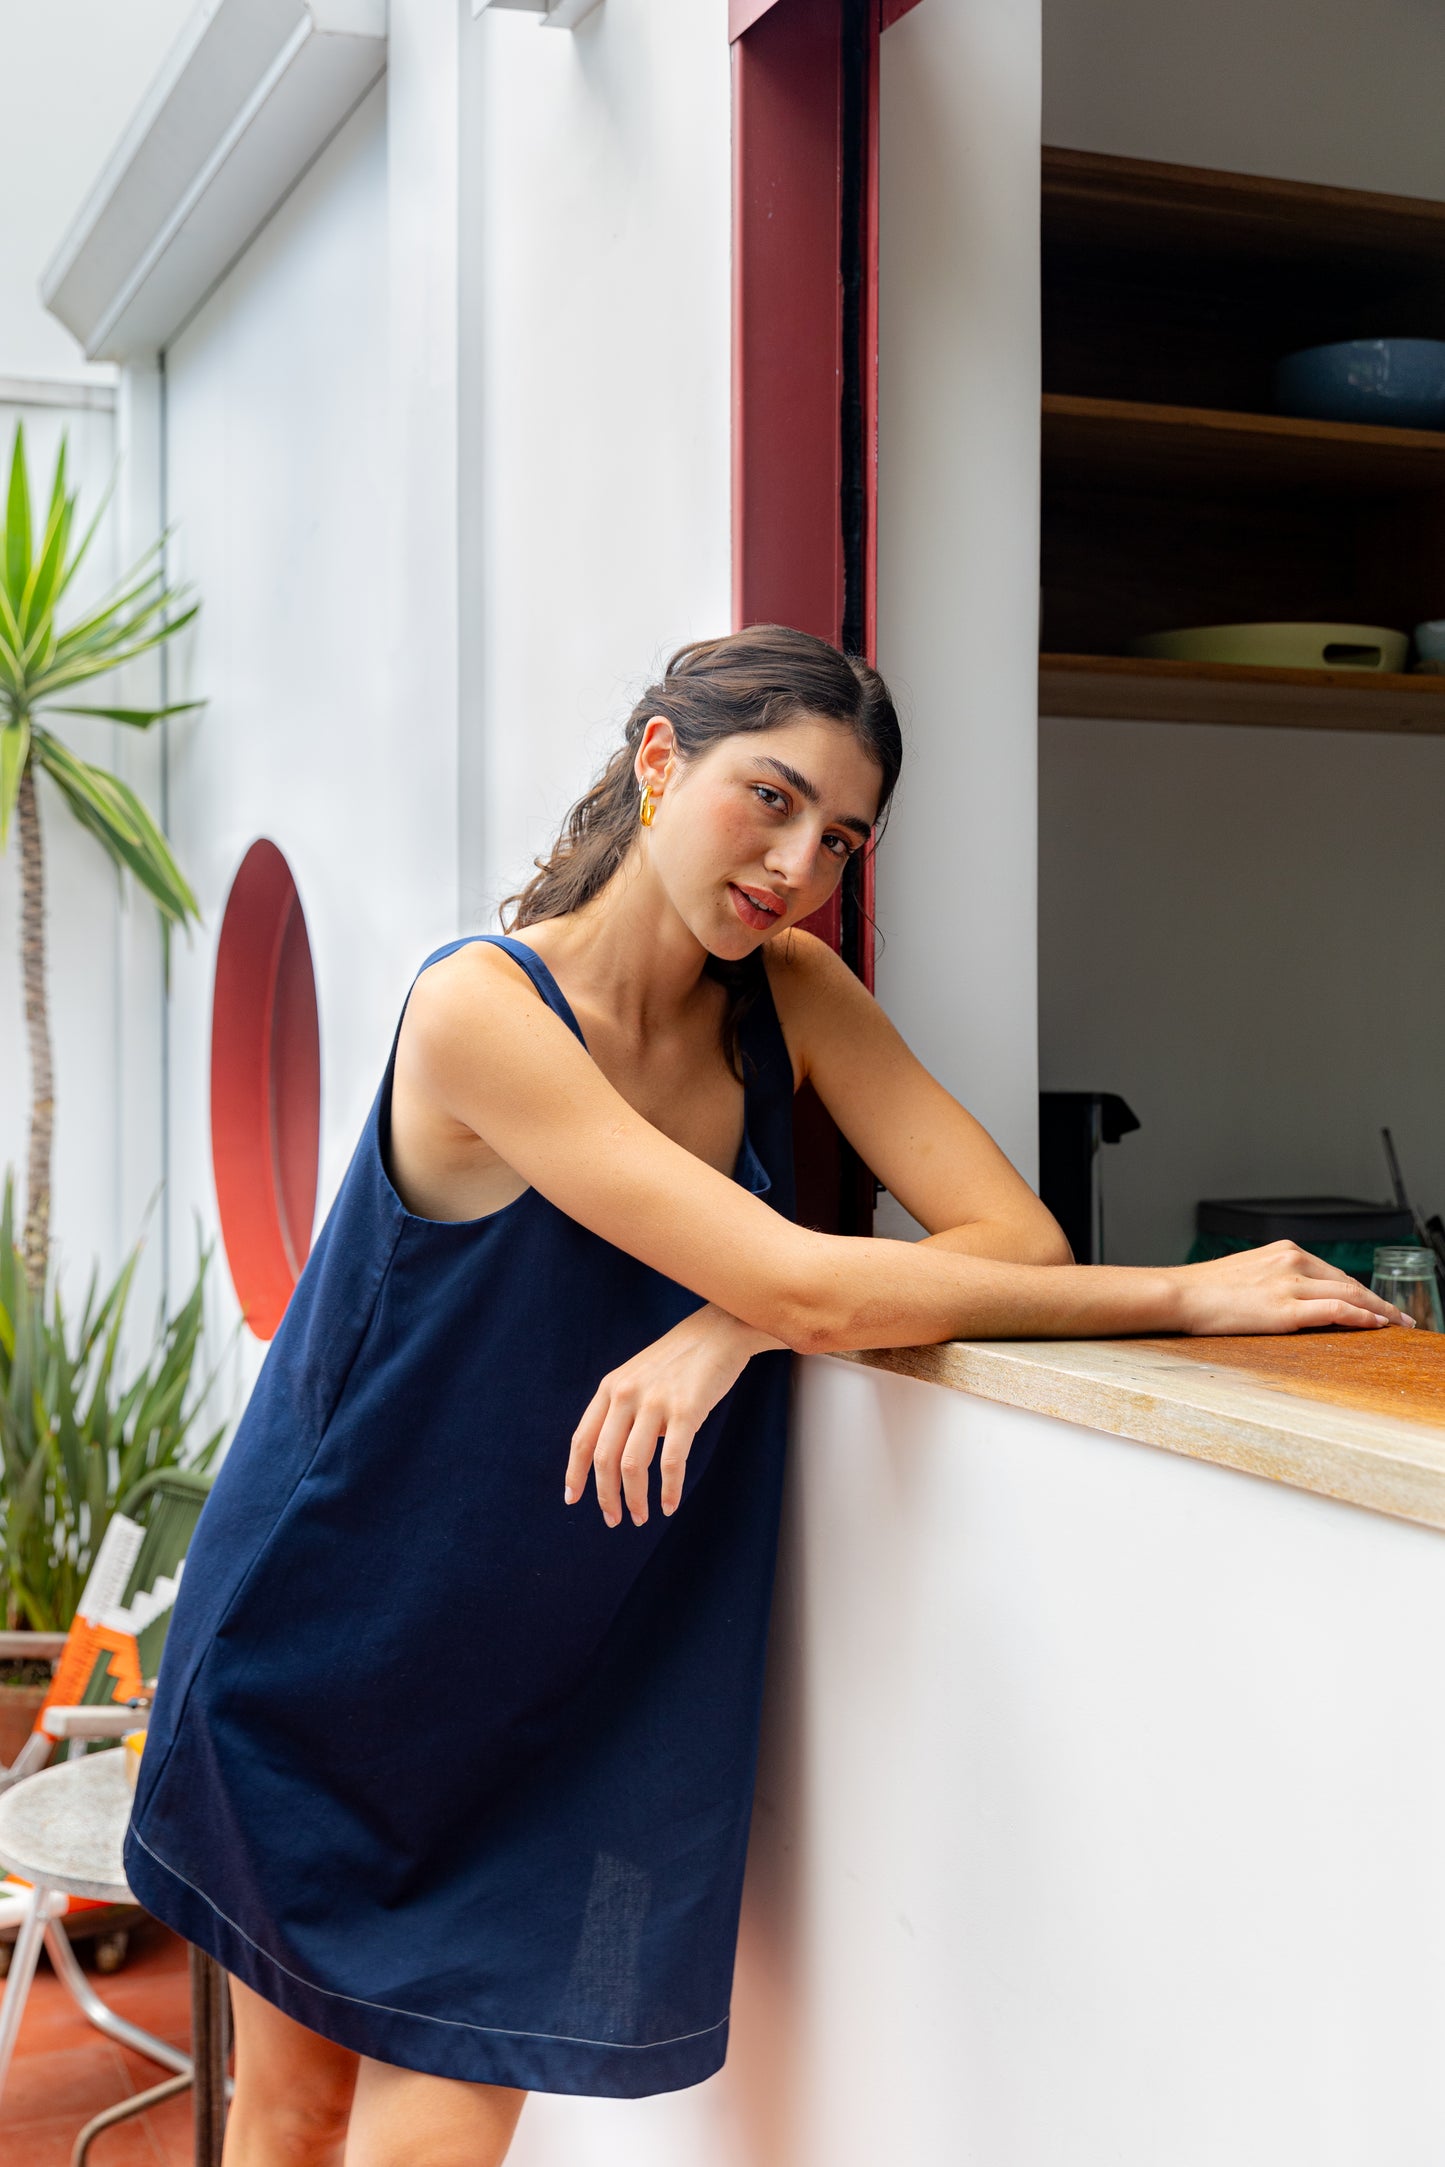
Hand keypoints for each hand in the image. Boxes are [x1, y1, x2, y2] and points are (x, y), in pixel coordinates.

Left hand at [565, 1305, 785, 1527]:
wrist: (718, 1333)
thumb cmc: (679, 1361)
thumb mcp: (638, 1377)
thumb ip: (622, 1411)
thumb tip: (618, 1459)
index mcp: (610, 1388)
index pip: (582, 1439)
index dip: (575, 1473)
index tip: (573, 1499)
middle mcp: (626, 1395)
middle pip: (604, 1458)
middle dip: (606, 1496)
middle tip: (615, 1519)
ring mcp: (655, 1403)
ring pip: (632, 1465)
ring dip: (634, 1498)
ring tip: (641, 1517)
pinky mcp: (687, 1411)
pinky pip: (672, 1461)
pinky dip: (669, 1490)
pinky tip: (670, 1505)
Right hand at [1168, 1241, 1415, 1335]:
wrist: (1180, 1295)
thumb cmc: (1205, 1290)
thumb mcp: (1247, 1274)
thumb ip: (1274, 1281)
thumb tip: (1291, 1300)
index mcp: (1284, 1251)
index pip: (1334, 1273)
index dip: (1361, 1291)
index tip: (1377, 1305)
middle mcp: (1292, 1261)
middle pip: (1349, 1282)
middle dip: (1378, 1301)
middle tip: (1401, 1317)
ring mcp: (1290, 1284)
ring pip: (1350, 1294)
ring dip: (1380, 1311)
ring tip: (1399, 1325)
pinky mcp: (1285, 1308)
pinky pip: (1336, 1310)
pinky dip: (1361, 1317)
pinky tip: (1376, 1325)